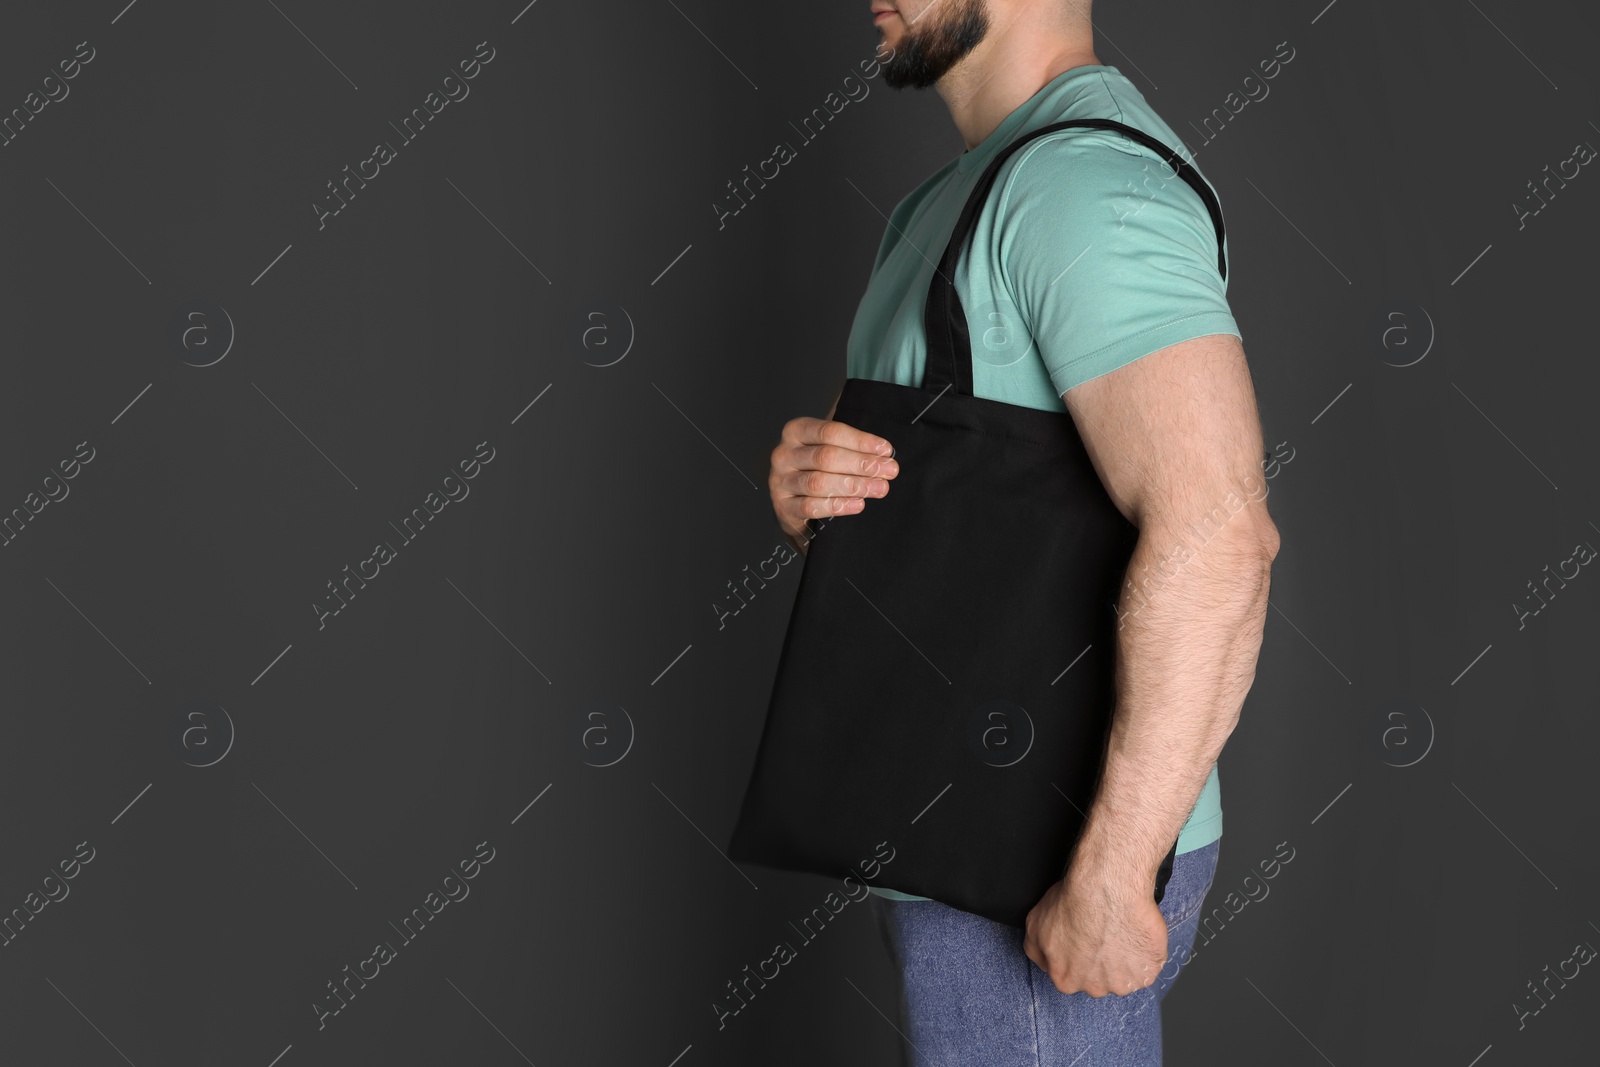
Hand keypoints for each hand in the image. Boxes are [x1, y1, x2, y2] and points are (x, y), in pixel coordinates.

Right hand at [769, 415, 896, 551]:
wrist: (794, 501)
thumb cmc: (818, 468)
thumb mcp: (829, 447)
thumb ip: (851, 445)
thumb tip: (884, 452)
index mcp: (796, 431)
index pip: (829, 432)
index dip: (860, 441)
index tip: (886, 450)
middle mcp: (784, 454)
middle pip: (825, 457)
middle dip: (861, 464)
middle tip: (889, 471)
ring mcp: (780, 481)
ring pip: (818, 482)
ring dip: (854, 485)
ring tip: (879, 488)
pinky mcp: (783, 507)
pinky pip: (810, 506)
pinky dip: (837, 505)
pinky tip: (858, 504)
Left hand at [1022, 871, 1169, 997]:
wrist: (1106, 888)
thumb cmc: (1073, 902)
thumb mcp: (1035, 924)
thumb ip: (1036, 950)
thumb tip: (1044, 959)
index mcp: (1065, 980)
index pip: (1072, 976)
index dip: (1078, 956)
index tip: (1085, 940)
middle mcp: (1094, 988)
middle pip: (1099, 979)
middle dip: (1101, 961)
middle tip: (1103, 933)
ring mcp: (1124, 982)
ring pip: (1124, 974)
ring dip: (1124, 958)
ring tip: (1121, 930)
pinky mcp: (1148, 971)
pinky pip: (1148, 965)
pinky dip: (1145, 951)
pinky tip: (1136, 932)